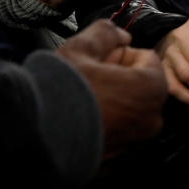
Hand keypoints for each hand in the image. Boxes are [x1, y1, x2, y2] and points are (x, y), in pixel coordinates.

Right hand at [55, 20, 167, 156]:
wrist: (35, 135)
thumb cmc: (61, 88)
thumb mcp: (81, 48)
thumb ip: (107, 33)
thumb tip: (122, 35)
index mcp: (152, 87)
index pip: (143, 56)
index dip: (118, 54)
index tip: (96, 62)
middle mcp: (153, 117)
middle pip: (137, 82)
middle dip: (116, 76)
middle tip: (87, 78)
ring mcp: (136, 139)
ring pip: (126, 105)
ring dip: (109, 97)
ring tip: (81, 98)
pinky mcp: (119, 154)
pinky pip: (116, 126)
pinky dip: (104, 119)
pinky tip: (80, 116)